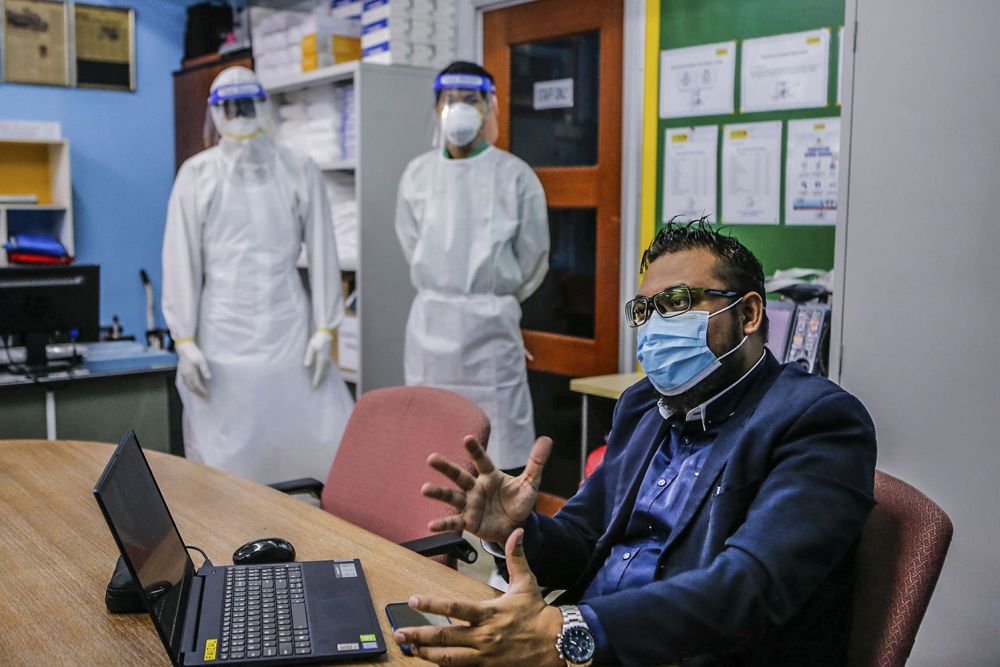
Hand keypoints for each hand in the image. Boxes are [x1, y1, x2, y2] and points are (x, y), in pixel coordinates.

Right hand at [176, 341, 210, 397]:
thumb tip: (208, 378)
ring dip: (193, 390)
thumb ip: (204, 369)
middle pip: (191, 387)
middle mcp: (185, 374)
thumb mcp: (201, 360)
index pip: (196, 385)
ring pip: (187, 385)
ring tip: (198, 393)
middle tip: (203, 396)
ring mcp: (182, 373)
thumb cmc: (194, 352)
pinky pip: (184, 382)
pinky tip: (191, 386)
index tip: (206, 394)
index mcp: (190, 372)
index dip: (201, 390)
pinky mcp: (181, 371)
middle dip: (197, 392)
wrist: (184, 347)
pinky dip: (188, 386)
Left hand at [302, 330, 333, 387]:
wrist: (325, 334)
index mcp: (322, 359)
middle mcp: (326, 361)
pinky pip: (328, 368)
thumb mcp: (311, 347)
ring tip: (320, 384)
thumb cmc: (316, 340)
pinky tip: (323, 375)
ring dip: (323, 378)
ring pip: (326, 371)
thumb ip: (309, 356)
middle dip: (320, 380)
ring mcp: (329, 360)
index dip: (316, 379)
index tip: (314, 386)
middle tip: (316, 388)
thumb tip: (306, 366)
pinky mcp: (329, 358)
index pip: (319, 372)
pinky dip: (325, 373)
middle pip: (323, 373)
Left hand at [394, 528, 563, 665]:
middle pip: (445, 637)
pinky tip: (432, 662)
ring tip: (411, 649)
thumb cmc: (538, 613)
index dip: (432, 605)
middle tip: (401, 633)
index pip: (455, 608)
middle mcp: (484, 636)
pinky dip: (445, 666)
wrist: (557, 644)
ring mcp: (485, 656)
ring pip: (449, 658)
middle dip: (420, 635)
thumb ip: (517, 557)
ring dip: (427, 654)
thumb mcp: (527, 583)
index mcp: (489, 613)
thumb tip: (517, 532)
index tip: (413, 601)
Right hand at [422, 435, 551, 544]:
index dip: (475, 450)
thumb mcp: (530, 483)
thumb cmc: (519, 502)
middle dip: (446, 467)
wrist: (517, 526)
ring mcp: (470, 504)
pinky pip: (454, 522)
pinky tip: (431, 524)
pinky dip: (443, 524)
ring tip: (425, 489)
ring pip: (452, 497)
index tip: (467, 439)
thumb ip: (536, 462)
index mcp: (490, 476)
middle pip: (460, 476)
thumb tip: (547, 440)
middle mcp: (476, 488)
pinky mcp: (468, 521)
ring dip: (439, 493)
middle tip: (432, 458)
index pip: (482, 461)